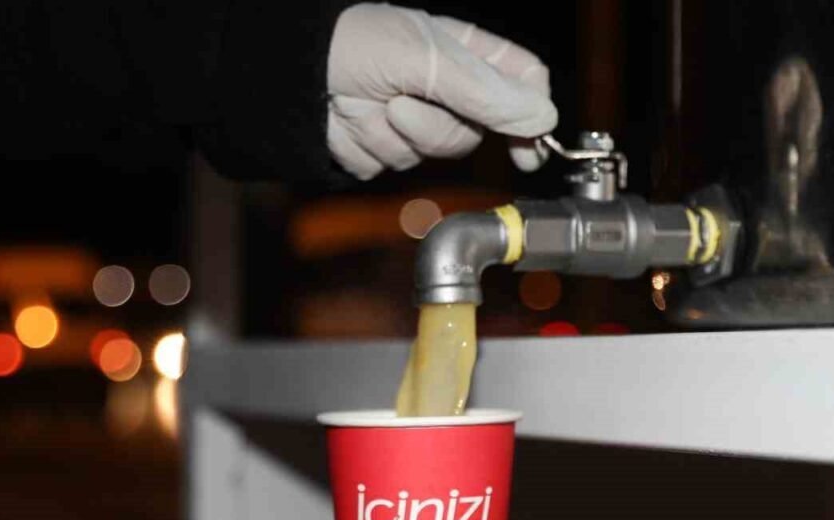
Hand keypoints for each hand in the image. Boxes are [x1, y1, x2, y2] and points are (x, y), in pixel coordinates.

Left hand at [327, 3, 557, 179]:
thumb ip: (485, 92)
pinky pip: (387, 166)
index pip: (523, 85)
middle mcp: (444, 90)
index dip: (532, 118)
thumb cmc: (356, 40)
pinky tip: (350, 118)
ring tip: (371, 102)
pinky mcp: (379, 148)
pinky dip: (366, 145)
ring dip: (394, 134)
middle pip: (472, 134)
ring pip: (428, 155)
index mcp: (466, 55)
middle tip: (399, 100)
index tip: (529, 148)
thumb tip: (542, 118)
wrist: (291, 69)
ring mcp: (411, 122)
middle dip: (434, 125)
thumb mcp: (427, 58)